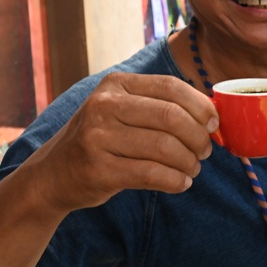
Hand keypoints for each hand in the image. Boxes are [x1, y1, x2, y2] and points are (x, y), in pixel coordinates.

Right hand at [23, 72, 216, 214]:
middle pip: (171, 117)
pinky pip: (152, 174)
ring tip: (193, 168)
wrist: (52, 174)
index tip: (214, 123)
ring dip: (189, 161)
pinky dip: (176, 180)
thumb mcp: (121, 110)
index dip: (200, 105)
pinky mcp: (98, 169)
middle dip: (198, 136)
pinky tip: (181, 183)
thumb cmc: (101, 140)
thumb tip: (212, 113)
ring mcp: (98, 137)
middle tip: (205, 150)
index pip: (170, 87)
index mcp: (116, 84)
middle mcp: (104, 105)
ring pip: (165, 147)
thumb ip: (158, 106)